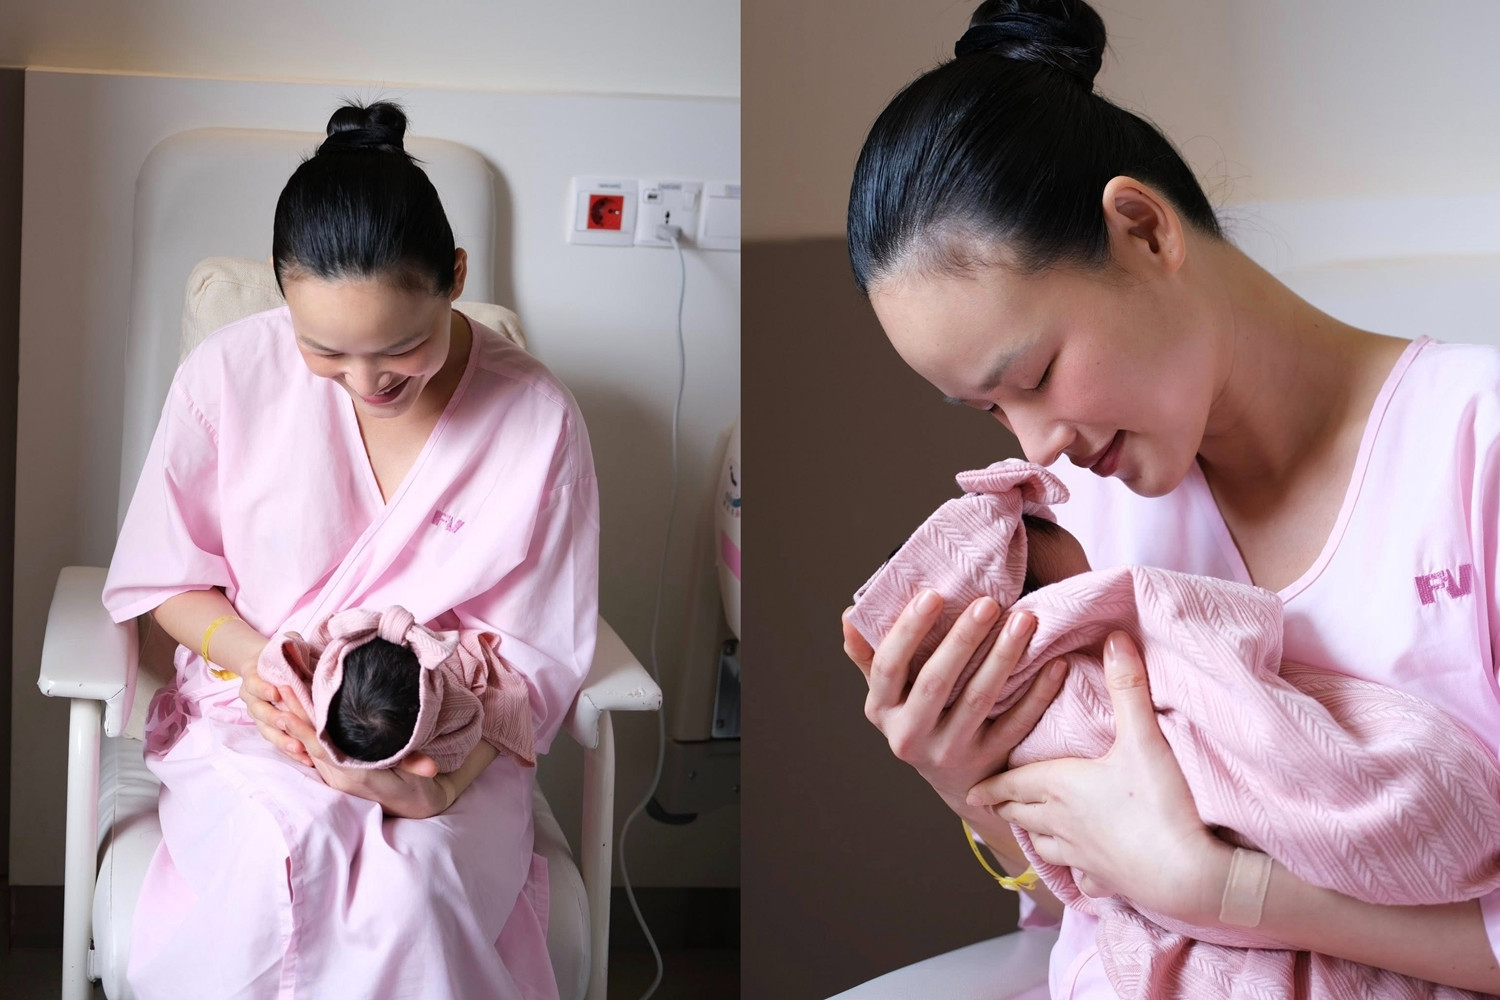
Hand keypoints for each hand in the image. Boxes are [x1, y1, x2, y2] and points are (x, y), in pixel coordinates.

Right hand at [236, 644, 314, 767]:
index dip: (263, 688)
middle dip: (275, 719)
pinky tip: (305, 759)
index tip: (276, 692)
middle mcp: (252, 698)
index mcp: (253, 676)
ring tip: (299, 749)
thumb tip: (304, 645)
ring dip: (283, 741)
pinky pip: (278, 741)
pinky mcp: (271, 728)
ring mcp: (260, 715)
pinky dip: (290, 750)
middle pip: (260, 712)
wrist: (268, 664)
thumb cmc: (282, 653)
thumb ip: (291, 644)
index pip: (255, 683)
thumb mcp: (286, 642)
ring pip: (267, 731)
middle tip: (289, 724)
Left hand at [277, 686, 450, 818]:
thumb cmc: (416, 792)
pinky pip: (317, 748)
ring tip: (282, 692)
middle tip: (279, 686)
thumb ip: (416, 769)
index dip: (304, 727)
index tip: (288, 706)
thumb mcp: (416, 780)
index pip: (320, 748)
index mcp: (353, 776)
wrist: (416, 808)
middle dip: (293, 713)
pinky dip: (306, 728)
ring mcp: (336, 774)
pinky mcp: (338, 770)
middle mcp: (338, 776)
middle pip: (308, 742)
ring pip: (310, 744)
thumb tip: (429, 766)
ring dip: (296, 719)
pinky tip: (300, 712)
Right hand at [843, 589, 1068, 804]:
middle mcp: (910, 736)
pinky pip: (1016, 724)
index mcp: (882, 710)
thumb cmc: (920, 717)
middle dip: (963, 639)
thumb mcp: (889, 694)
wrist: (956, 781)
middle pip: (936, 683)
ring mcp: (951, 752)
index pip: (888, 667)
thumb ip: (870, 656)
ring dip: (1004, 657)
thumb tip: (849, 616)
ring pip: (979, 700)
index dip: (908, 631)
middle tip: (988, 602)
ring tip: (1025, 619)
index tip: (932, 594)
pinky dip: (1038, 693)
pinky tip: (1055, 663)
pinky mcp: (989, 763)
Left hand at [967, 631, 1230, 922]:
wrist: (1187, 875)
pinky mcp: (1108, 880)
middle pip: (1023, 813)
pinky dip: (1075, 871)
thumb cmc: (1157, 803)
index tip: (970, 790)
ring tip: (1029, 830)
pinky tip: (1081, 873)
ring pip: (1045, 845)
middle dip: (1006, 806)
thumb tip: (1114, 638)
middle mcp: (1062, 823)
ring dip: (1034, 834)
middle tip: (990, 804)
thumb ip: (1127, 686)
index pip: (1012, 782)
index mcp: (1059, 787)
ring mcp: (1083, 856)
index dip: (991, 784)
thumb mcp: (1142, 738)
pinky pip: (1082, 876)